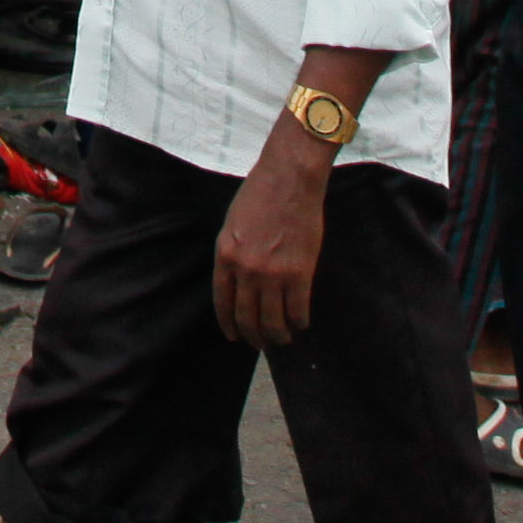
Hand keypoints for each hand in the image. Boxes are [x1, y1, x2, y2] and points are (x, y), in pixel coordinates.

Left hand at [208, 146, 327, 347]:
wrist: (289, 179)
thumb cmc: (260, 195)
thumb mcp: (232, 225)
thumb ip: (232, 254)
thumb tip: (237, 282)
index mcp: (225, 256)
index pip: (222, 303)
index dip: (228, 324)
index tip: (234, 336)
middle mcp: (246, 270)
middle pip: (247, 317)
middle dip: (253, 336)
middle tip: (259, 343)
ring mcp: (273, 274)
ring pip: (273, 322)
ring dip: (277, 336)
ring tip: (282, 338)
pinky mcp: (300, 273)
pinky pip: (297, 310)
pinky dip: (299, 322)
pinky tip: (300, 324)